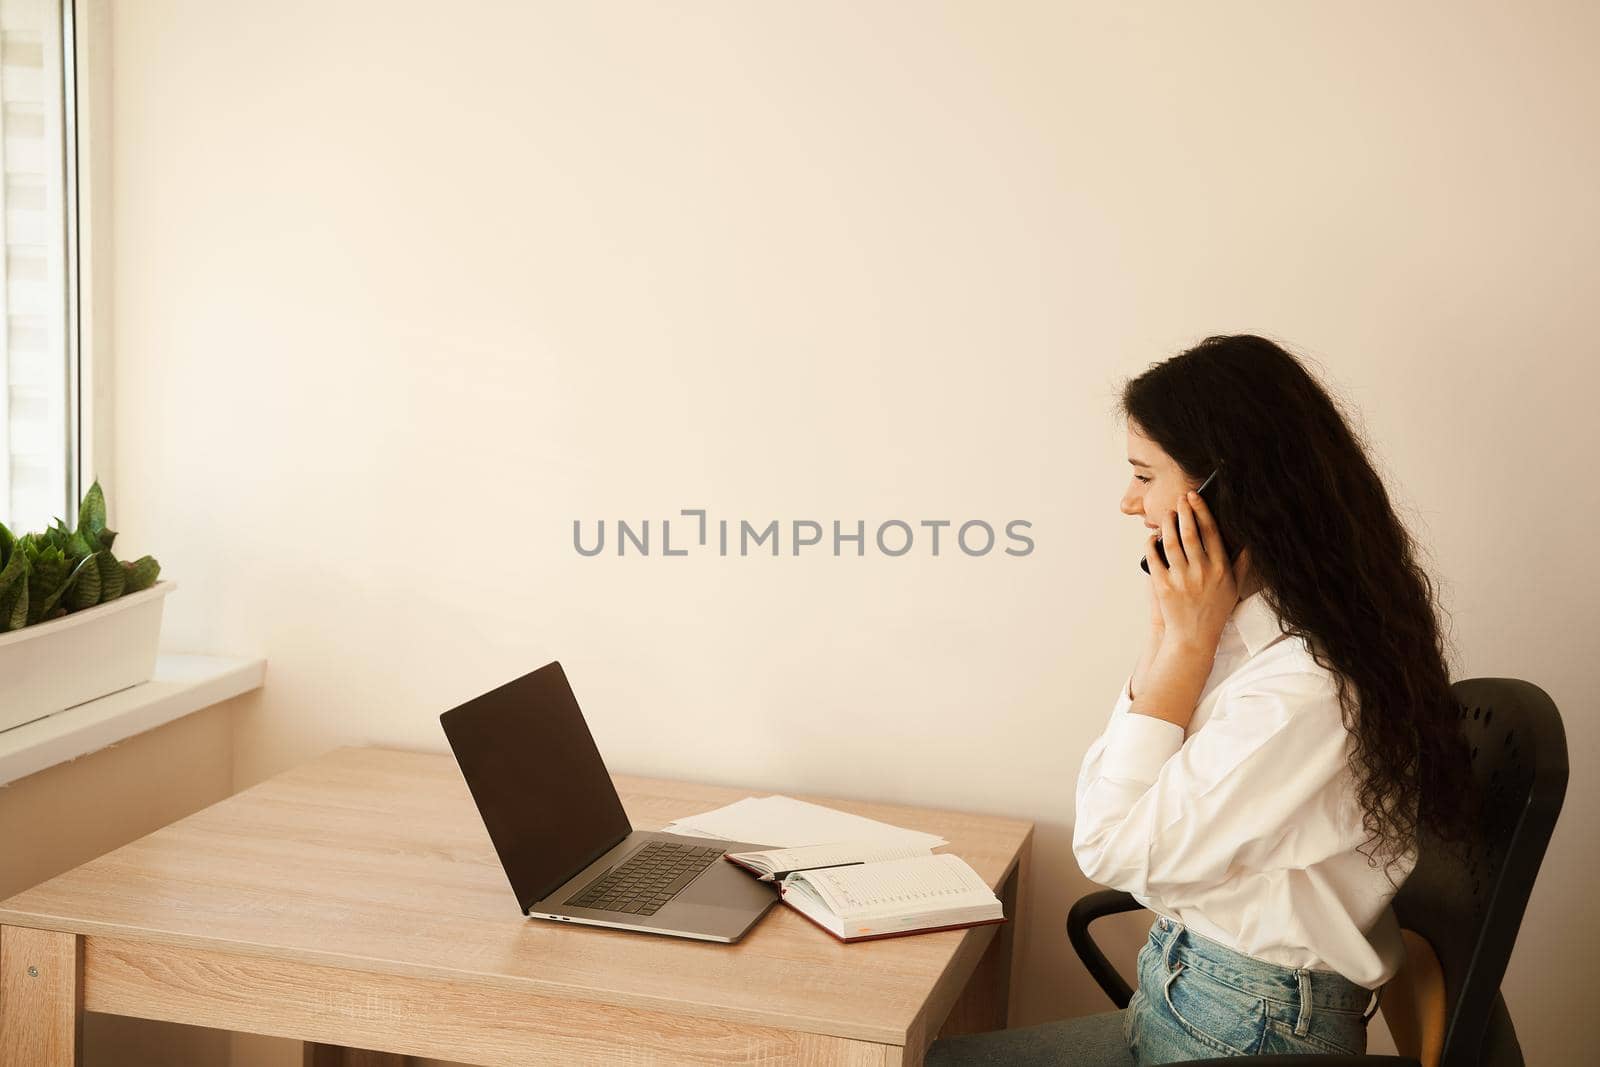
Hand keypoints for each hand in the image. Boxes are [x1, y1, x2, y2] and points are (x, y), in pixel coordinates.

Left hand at [1146, 489, 1252, 654]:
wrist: (1193, 637)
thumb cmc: (1215, 611)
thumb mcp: (1234, 588)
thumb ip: (1241, 564)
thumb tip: (1248, 541)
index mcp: (1220, 569)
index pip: (1211, 532)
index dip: (1202, 511)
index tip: (1195, 497)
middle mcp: (1202, 572)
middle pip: (1190, 532)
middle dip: (1184, 511)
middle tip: (1179, 498)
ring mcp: (1181, 579)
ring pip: (1171, 542)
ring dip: (1167, 524)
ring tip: (1167, 514)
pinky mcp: (1163, 586)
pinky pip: (1154, 558)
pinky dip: (1151, 544)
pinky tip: (1152, 537)